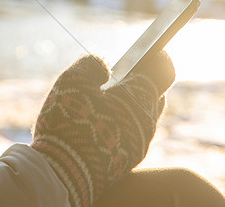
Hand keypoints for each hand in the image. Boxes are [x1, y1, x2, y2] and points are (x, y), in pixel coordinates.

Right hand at [30, 51, 174, 206]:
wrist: (62, 174)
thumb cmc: (69, 122)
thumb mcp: (72, 81)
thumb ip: (90, 65)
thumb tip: (104, 66)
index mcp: (140, 98)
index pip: (162, 71)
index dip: (157, 57)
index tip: (151, 49)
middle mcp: (146, 123)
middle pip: (154, 96)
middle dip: (141, 83)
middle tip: (123, 74)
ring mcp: (138, 146)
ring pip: (142, 118)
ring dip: (130, 105)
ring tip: (107, 97)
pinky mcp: (126, 163)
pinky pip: (132, 135)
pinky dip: (122, 124)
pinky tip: (100, 121)